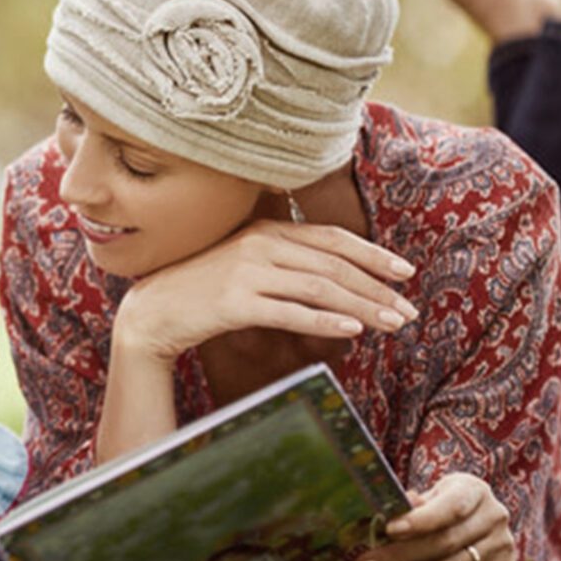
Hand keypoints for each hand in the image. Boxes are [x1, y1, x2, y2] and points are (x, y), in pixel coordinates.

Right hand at [113, 219, 417, 361]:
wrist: (152, 310)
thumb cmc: (205, 288)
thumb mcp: (247, 263)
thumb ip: (286, 261)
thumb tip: (336, 280)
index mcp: (268, 229)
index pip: (333, 239)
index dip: (373, 254)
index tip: (404, 272)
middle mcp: (261, 244)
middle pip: (333, 265)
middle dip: (377, 288)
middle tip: (407, 311)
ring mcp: (246, 271)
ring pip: (319, 288)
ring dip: (362, 307)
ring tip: (392, 324)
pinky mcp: (234, 302)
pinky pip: (289, 312)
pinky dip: (323, 321)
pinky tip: (351, 331)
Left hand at [353, 473, 515, 560]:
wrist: (471, 527)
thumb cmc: (440, 508)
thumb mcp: (428, 498)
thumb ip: (412, 506)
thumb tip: (391, 511)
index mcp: (474, 490)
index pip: (450, 507)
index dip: (420, 520)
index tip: (388, 530)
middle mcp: (495, 519)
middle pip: (445, 545)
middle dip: (399, 559)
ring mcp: (502, 551)